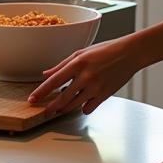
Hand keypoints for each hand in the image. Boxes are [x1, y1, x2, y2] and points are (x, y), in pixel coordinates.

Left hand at [28, 35, 147, 115]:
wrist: (129, 54)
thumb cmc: (105, 50)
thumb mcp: (81, 53)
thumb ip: (62, 65)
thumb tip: (46, 74)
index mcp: (77, 63)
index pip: (54, 81)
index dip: (41, 92)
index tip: (32, 99)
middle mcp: (85, 76)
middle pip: (62, 98)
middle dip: (51, 107)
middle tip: (44, 111)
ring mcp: (96, 87)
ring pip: (74, 105)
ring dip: (64, 109)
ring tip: (59, 108)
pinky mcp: (105, 95)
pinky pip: (88, 108)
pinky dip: (83, 108)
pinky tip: (81, 104)